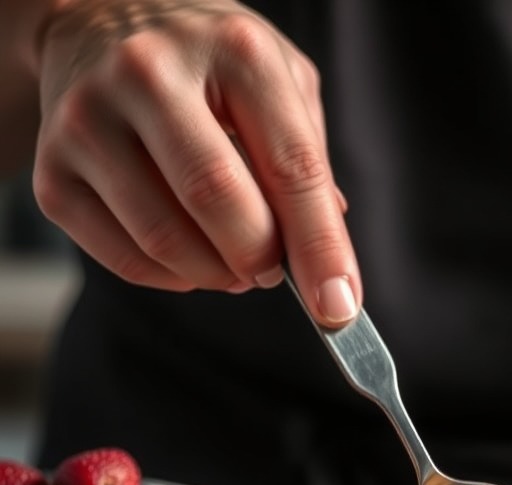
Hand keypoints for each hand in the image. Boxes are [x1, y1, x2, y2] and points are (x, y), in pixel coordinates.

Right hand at [31, 0, 359, 323]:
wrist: (98, 19)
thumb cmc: (211, 64)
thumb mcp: (279, 84)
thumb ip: (309, 165)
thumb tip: (327, 262)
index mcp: (233, 49)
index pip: (291, 166)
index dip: (321, 247)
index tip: (339, 308)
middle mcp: (149, 72)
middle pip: (217, 200)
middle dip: (261, 259)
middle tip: (272, 270)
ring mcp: (89, 119)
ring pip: (166, 240)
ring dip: (217, 275)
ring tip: (235, 262)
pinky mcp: (52, 170)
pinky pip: (125, 260)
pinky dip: (173, 278)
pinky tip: (190, 255)